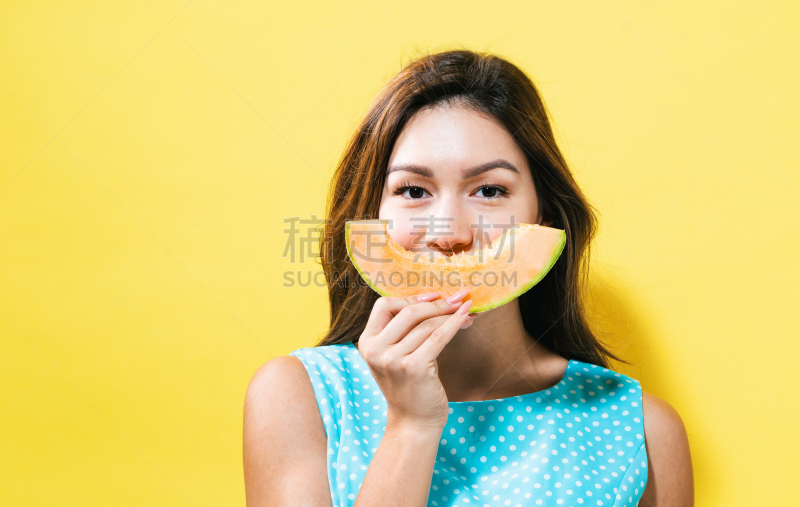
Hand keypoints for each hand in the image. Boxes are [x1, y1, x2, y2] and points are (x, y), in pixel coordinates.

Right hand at [356, 290, 472, 430]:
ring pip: (426, 324)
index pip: (384, 305)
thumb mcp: (396, 356)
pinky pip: (438, 336)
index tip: (434, 296)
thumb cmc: (410, 387)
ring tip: (466, 311)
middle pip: (408, 311)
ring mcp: (393, 359)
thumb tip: (435, 299)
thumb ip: (404, 331)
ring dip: (450, 314)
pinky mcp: (414, 367)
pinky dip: (454, 324)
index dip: (410, 297)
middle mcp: (376, 349)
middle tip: (458, 298)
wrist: (413, 423)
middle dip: (437, 303)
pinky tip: (465, 319)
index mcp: (367, 342)